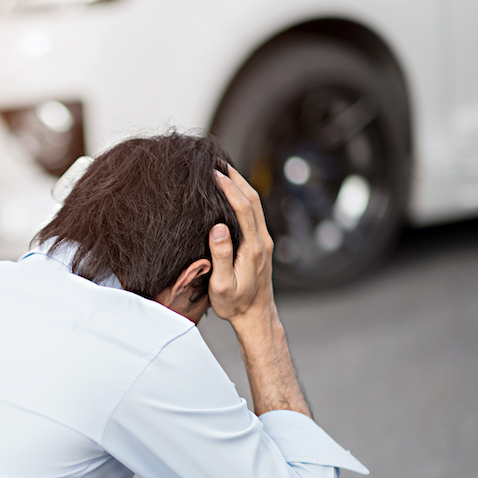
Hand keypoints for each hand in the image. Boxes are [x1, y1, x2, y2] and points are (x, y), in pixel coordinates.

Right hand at [208, 165, 275, 326]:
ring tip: (224, 170)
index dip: (229, 187)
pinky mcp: (261, 245)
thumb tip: (218, 227)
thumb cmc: (235, 304)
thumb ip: (221, 255)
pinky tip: (231, 193)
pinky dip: (243, 197)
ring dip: (241, 184)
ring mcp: (264, 242)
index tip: (213, 173)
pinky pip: (254, 213)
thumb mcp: (222, 284)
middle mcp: (262, 241)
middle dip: (237, 177)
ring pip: (256, 204)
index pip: (243, 208)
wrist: (256, 316)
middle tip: (218, 161)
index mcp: (253, 248)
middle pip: (253, 199)